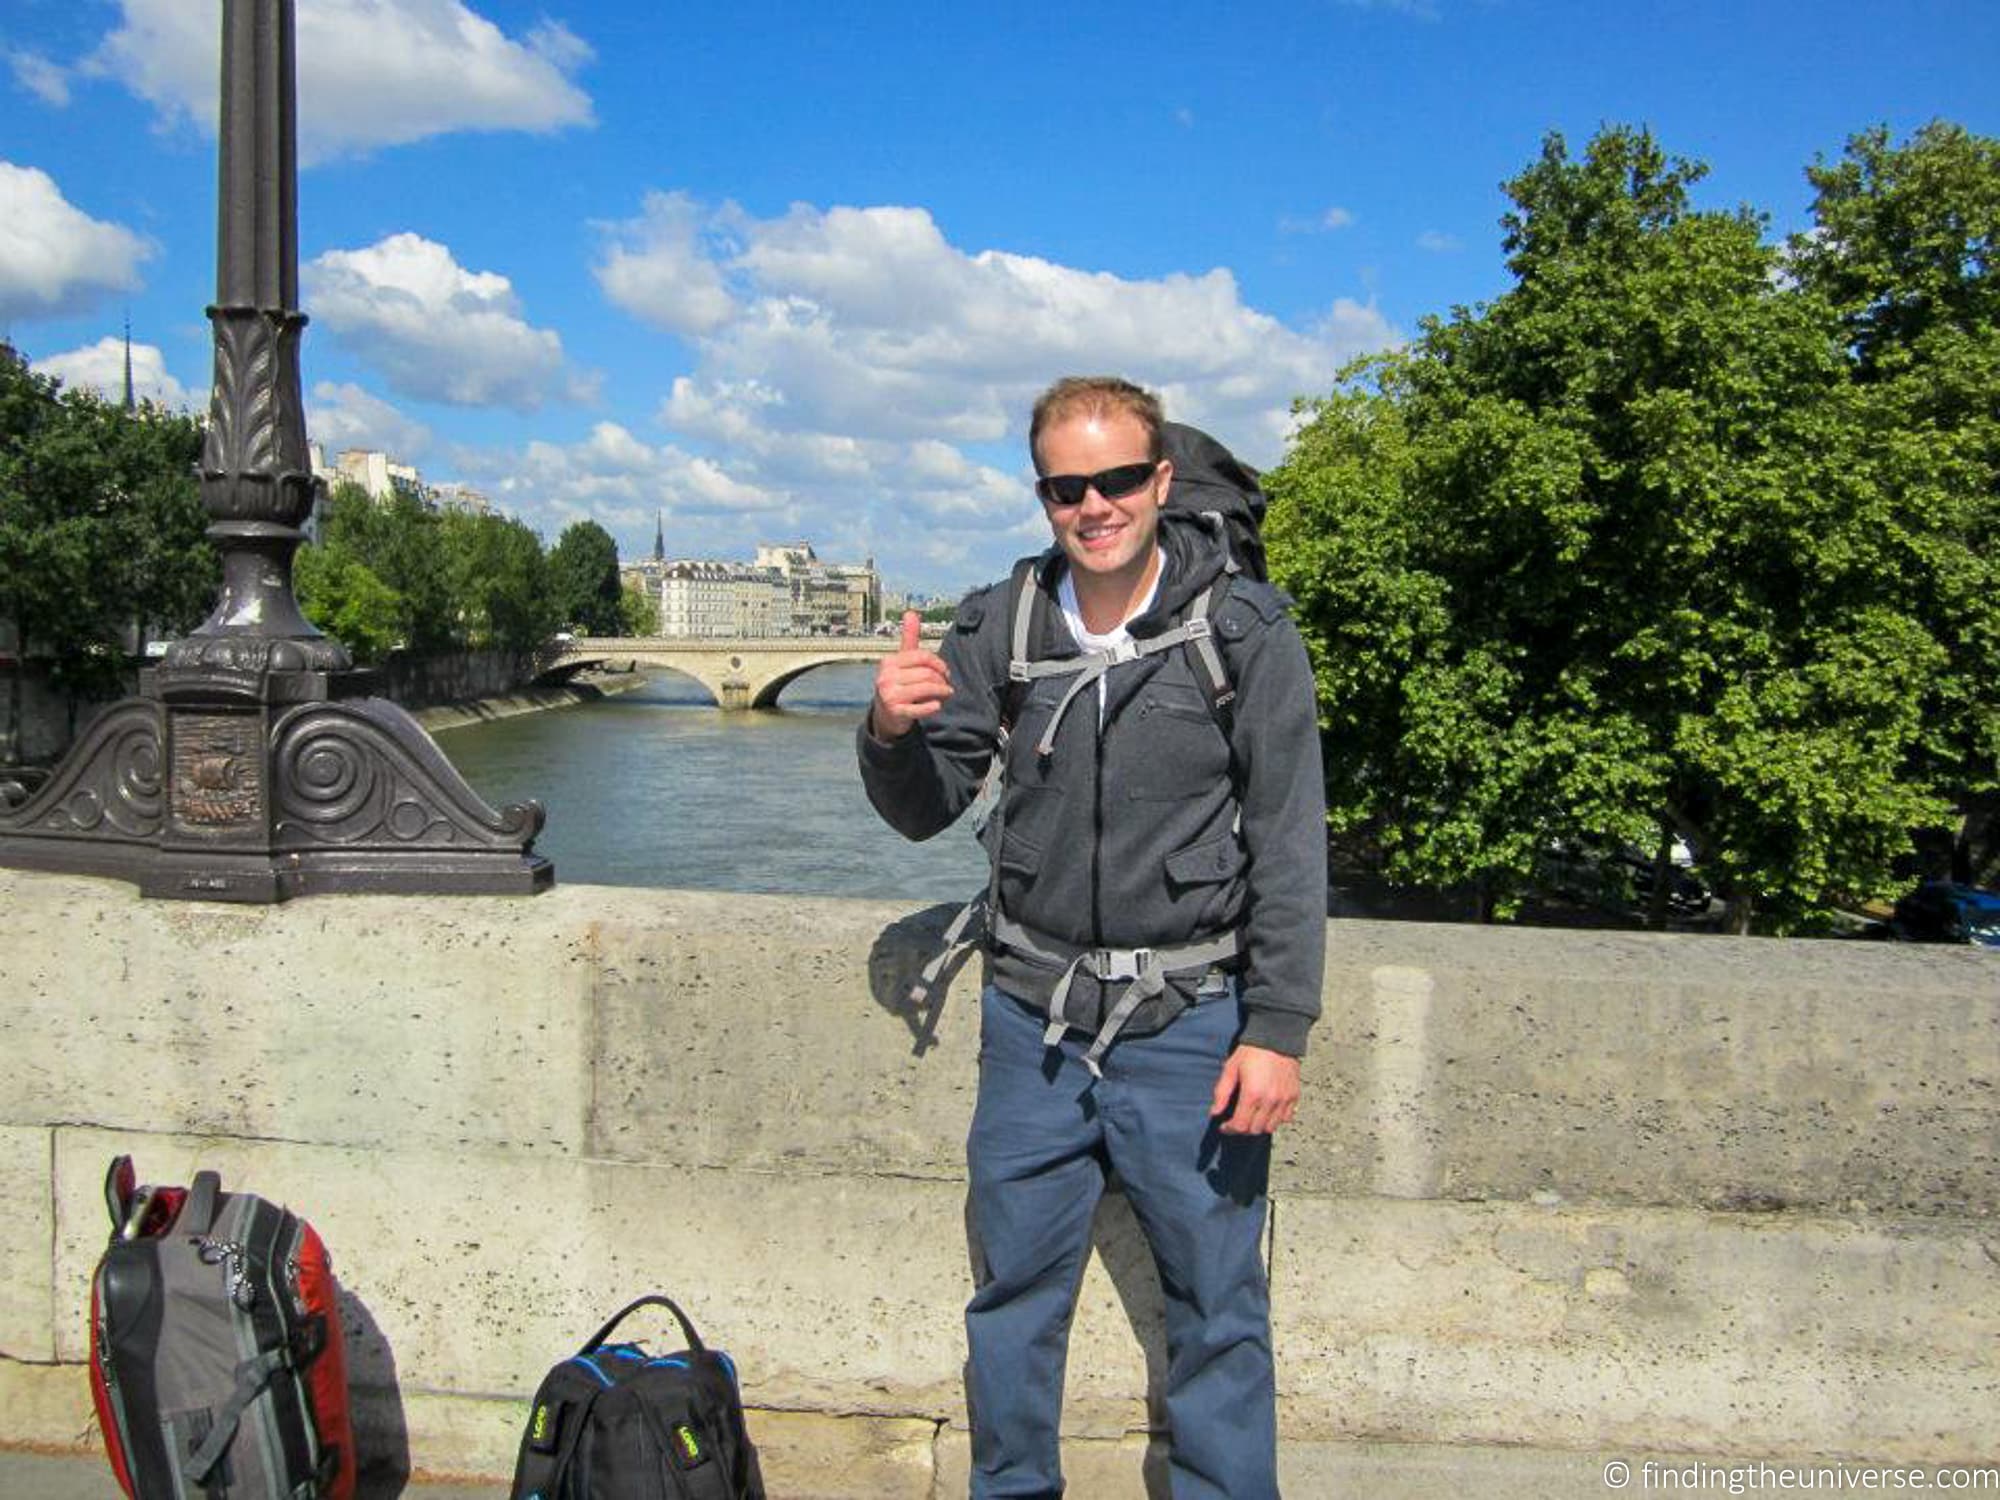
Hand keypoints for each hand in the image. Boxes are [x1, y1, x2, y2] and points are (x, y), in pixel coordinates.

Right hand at [870, 610, 952, 739]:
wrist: (886, 714)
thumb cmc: (898, 683)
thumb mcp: (902, 660)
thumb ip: (908, 638)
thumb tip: (911, 612)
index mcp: (889, 662)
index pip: (922, 656)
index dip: (938, 663)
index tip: (945, 671)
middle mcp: (886, 677)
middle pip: (926, 673)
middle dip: (941, 680)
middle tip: (947, 686)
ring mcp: (889, 695)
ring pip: (926, 689)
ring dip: (941, 692)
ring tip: (946, 694)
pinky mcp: (895, 712)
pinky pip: (920, 708)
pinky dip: (932, 706)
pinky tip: (937, 705)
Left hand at [1210, 1045, 1300, 1135]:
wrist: (1276, 1037)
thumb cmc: (1251, 1051)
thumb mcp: (1230, 1068)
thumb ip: (1221, 1092)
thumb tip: (1214, 1112)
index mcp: (1252, 1094)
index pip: (1240, 1126)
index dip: (1229, 1129)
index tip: (1224, 1125)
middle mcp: (1270, 1100)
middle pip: (1255, 1129)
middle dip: (1242, 1128)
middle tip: (1235, 1121)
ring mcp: (1284, 1100)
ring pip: (1271, 1127)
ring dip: (1259, 1126)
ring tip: (1251, 1117)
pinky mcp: (1294, 1096)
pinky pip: (1285, 1118)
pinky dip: (1275, 1119)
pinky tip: (1267, 1110)